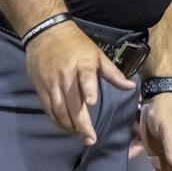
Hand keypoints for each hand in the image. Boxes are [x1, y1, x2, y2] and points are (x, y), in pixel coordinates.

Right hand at [25, 21, 135, 141]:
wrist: (46, 32)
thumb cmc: (76, 44)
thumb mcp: (97, 54)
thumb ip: (113, 73)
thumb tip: (130, 86)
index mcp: (83, 64)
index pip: (85, 78)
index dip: (88, 89)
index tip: (91, 102)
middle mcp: (66, 75)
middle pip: (73, 103)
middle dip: (82, 124)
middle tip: (91, 139)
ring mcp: (51, 83)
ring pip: (60, 110)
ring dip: (70, 127)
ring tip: (80, 136)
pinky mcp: (40, 88)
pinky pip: (49, 110)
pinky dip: (57, 122)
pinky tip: (66, 128)